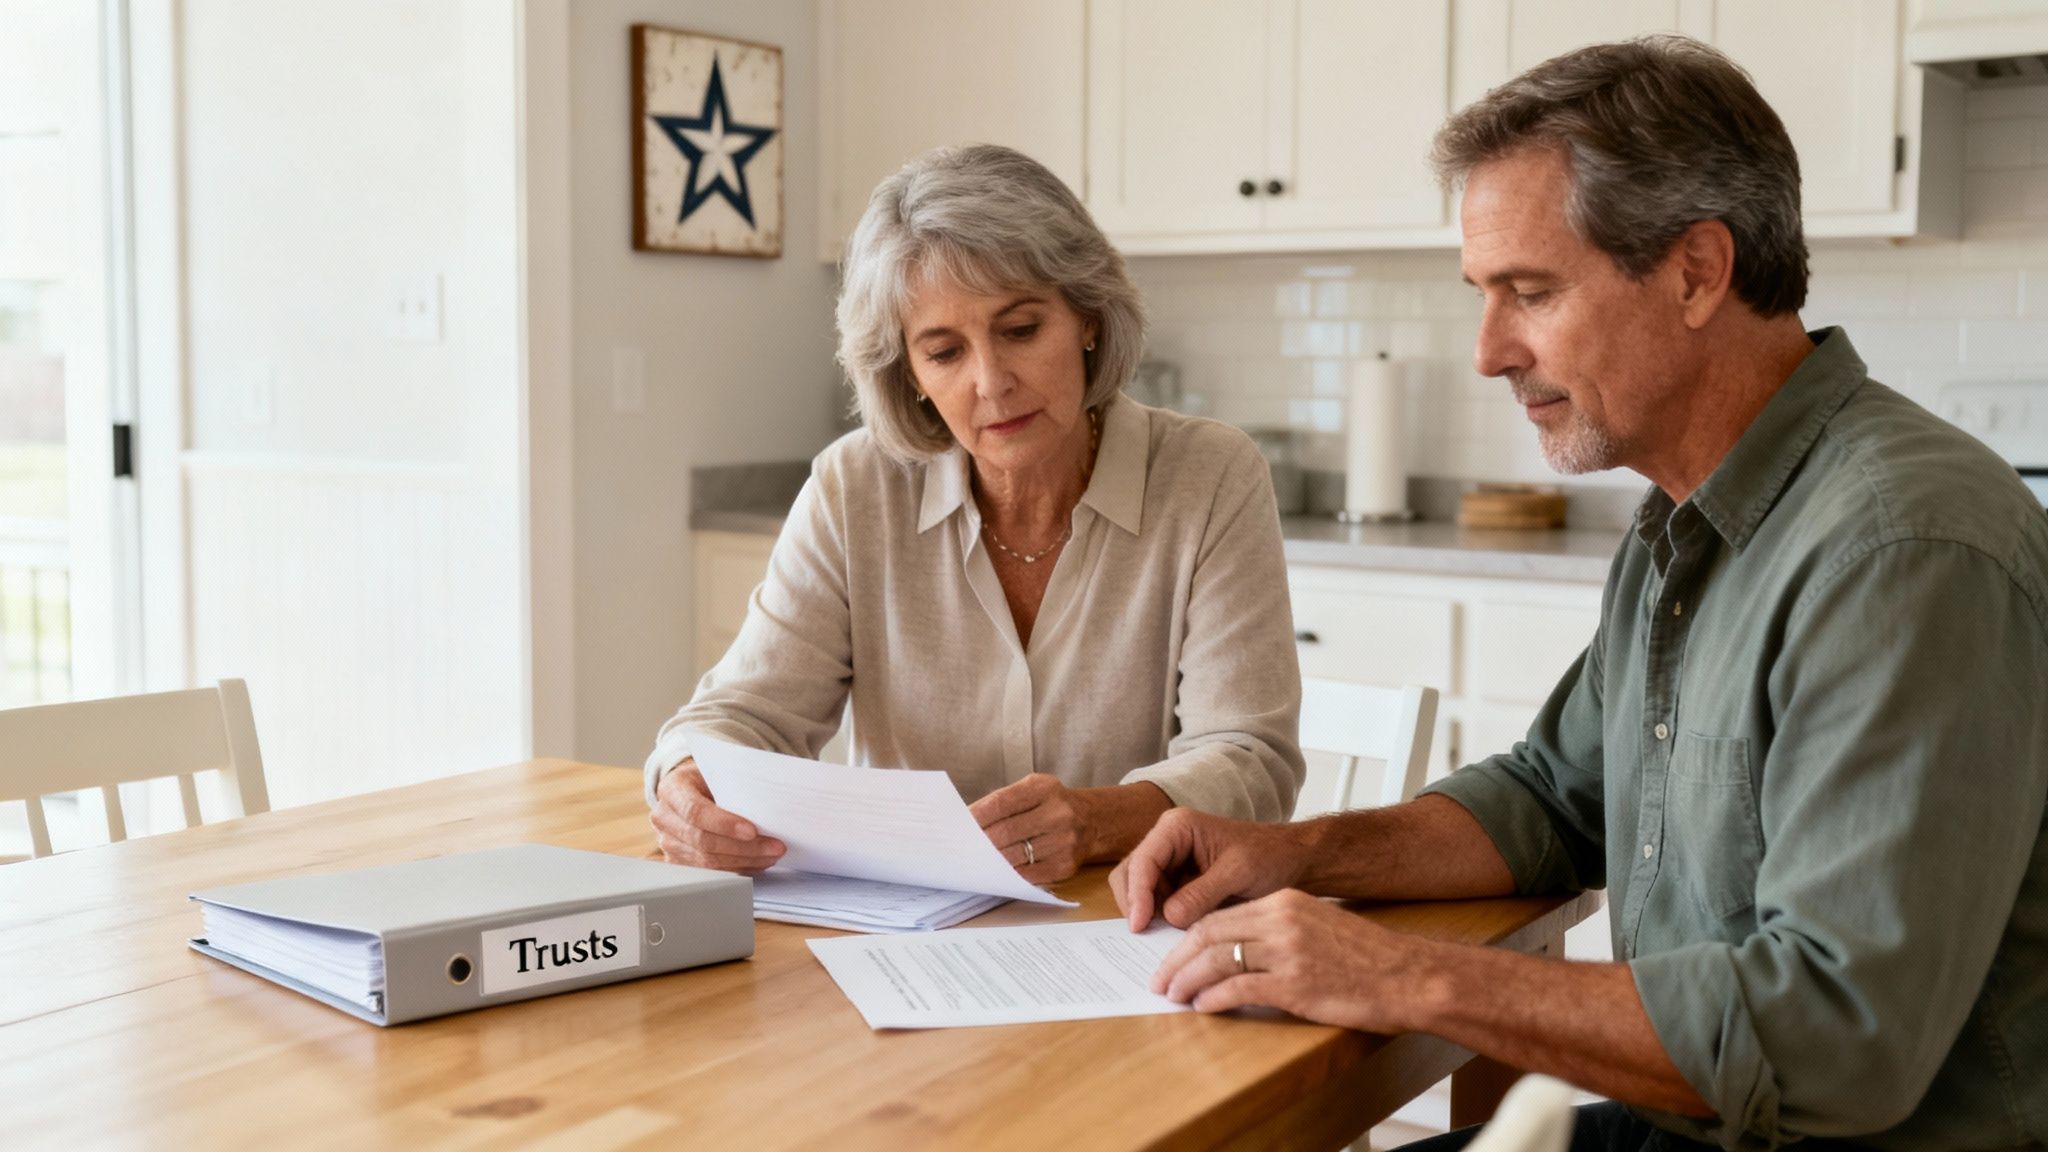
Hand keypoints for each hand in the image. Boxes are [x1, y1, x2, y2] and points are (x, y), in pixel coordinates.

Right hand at [649, 759, 785, 874]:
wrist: (687, 789)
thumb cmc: (706, 778)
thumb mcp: (717, 771)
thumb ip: (734, 784)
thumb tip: (769, 802)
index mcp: (672, 790)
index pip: (695, 811)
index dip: (724, 824)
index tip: (752, 830)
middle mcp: (664, 818)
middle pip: (703, 841)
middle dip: (743, 848)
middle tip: (774, 847)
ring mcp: (668, 843)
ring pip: (707, 862)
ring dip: (745, 861)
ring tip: (771, 855)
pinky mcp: (677, 861)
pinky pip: (709, 872)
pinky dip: (737, 869)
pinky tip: (757, 862)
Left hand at [969, 773, 1092, 883]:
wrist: (1091, 821)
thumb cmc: (1051, 805)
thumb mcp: (1032, 790)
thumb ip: (1003, 801)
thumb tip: (968, 821)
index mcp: (1045, 789)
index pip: (1001, 802)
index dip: (977, 816)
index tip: (959, 825)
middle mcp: (1058, 814)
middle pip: (1006, 832)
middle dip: (980, 842)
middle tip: (962, 847)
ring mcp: (1064, 842)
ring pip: (1015, 856)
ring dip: (991, 860)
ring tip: (975, 860)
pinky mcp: (1065, 866)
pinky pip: (1027, 874)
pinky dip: (1008, 874)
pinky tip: (997, 871)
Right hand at [1109, 808, 1312, 930]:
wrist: (1291, 859)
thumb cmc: (1269, 856)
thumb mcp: (1238, 873)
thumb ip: (1201, 893)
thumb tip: (1168, 916)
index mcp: (1177, 827)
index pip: (1143, 862)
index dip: (1137, 895)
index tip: (1139, 925)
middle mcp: (1167, 840)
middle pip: (1130, 873)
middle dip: (1135, 903)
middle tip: (1145, 934)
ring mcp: (1170, 860)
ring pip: (1139, 889)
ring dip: (1146, 912)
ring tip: (1164, 933)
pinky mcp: (1177, 880)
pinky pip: (1157, 900)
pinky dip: (1159, 916)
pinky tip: (1174, 931)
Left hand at [1150, 889, 1432, 1032]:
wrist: (1410, 975)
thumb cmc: (1369, 959)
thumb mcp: (1319, 927)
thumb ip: (1279, 933)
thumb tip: (1238, 954)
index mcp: (1285, 902)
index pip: (1220, 916)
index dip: (1189, 939)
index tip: (1173, 957)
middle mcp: (1281, 919)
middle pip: (1209, 934)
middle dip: (1177, 959)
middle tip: (1160, 980)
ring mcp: (1287, 951)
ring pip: (1217, 960)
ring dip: (1188, 980)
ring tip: (1174, 996)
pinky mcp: (1295, 984)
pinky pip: (1239, 989)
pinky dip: (1214, 999)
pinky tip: (1203, 1007)